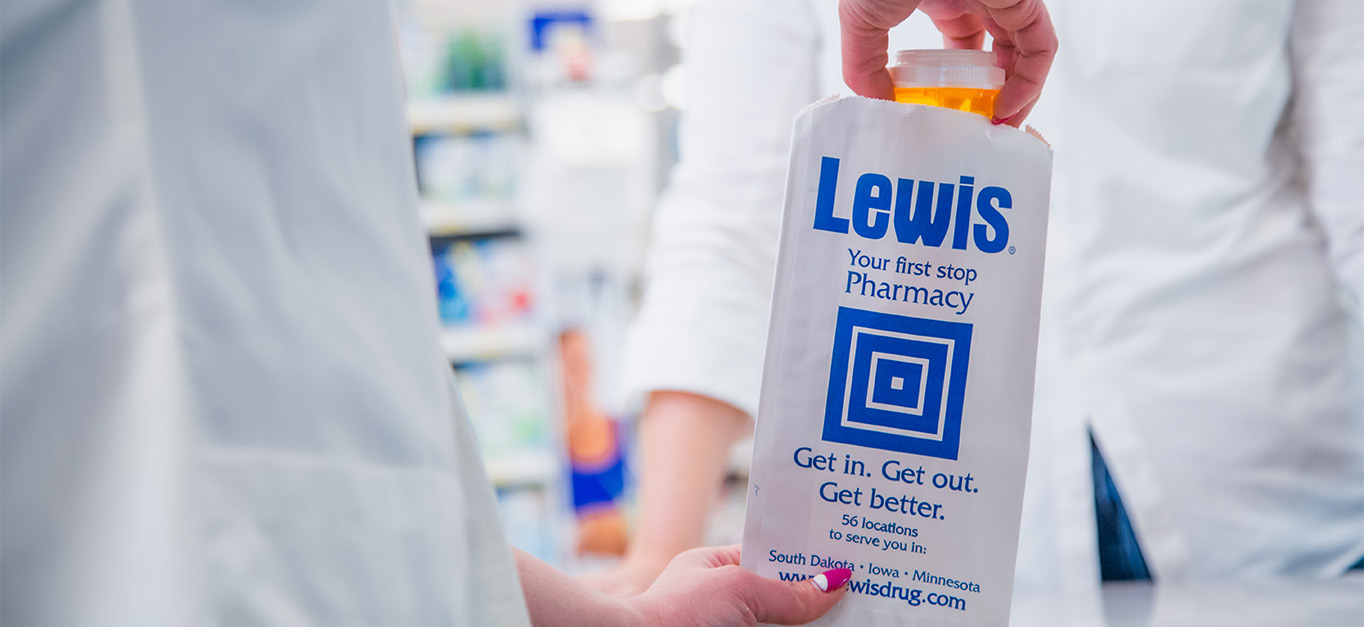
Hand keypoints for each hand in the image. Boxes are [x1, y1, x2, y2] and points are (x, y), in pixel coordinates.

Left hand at [627, 545, 850, 625]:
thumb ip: (788, 591)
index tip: (841, 557)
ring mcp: (727, 626)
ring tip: (855, 614)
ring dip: (810, 620)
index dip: (803, 558)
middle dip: (814, 595)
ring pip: (779, 623)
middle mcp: (720, 599)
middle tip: (860, 589)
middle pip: (779, 595)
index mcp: (714, 566)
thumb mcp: (739, 588)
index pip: (769, 556)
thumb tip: (836, 583)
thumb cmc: (677, 613)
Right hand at [840, 0, 1056, 125]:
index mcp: (941, 2)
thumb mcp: (861, 25)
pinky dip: (1031, 81)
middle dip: (991, 97)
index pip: (960, 49)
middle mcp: (976, 1)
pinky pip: (1040, 46)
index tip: (948, 118)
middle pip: (996, 56)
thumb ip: (864, 68)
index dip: (959, 86)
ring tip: (997, 130)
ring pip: (1024, 55)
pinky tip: (1008, 107)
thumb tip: (878, 108)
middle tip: (978, 132)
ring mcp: (1001, 0)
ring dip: (1017, 97)